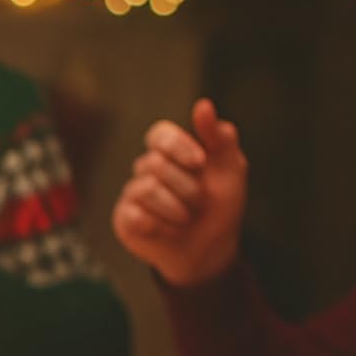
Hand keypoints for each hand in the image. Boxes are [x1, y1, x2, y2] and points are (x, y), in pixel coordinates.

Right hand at [112, 97, 246, 286]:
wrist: (210, 249)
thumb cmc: (220, 206)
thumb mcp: (230, 169)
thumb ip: (219, 137)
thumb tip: (203, 105)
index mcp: (170, 153)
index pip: (159, 134)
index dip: (178, 146)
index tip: (200, 163)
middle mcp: (147, 170)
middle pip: (155, 163)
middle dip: (187, 186)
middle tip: (200, 202)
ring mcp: (132, 194)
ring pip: (146, 189)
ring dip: (176, 207)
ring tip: (187, 218)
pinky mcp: (125, 219)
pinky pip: (136, 215)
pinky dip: (161, 225)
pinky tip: (170, 230)